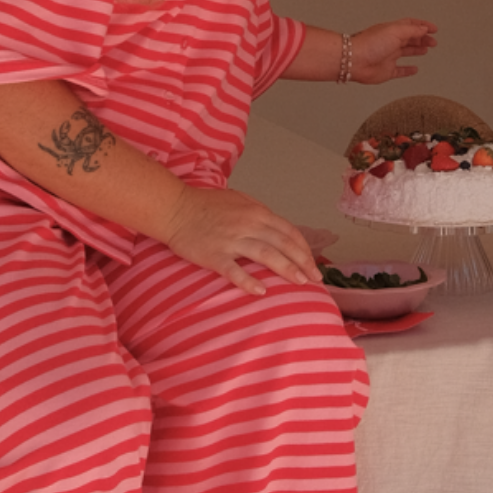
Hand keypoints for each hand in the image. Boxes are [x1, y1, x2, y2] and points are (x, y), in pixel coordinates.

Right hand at [163, 185, 320, 294]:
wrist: (175, 209)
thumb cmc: (206, 205)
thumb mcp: (239, 201)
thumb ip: (259, 214)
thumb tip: (277, 230)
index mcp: (257, 212)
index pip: (289, 232)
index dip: (304, 249)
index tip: (313, 263)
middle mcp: (249, 225)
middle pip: (284, 244)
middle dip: (303, 262)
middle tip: (316, 279)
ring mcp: (232, 240)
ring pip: (267, 255)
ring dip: (287, 269)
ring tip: (301, 283)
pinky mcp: (215, 255)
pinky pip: (235, 271)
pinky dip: (249, 281)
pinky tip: (262, 291)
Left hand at [350, 18, 437, 82]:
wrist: (354, 61)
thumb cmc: (370, 44)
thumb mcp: (396, 31)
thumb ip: (412, 30)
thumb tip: (424, 28)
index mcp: (392, 30)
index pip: (411, 25)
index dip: (423, 25)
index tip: (434, 28)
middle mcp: (390, 42)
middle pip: (410, 38)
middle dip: (423, 39)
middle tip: (433, 41)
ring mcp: (388, 56)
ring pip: (406, 52)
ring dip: (417, 50)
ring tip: (426, 50)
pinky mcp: (386, 70)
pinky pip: (400, 70)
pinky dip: (408, 70)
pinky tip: (414, 69)